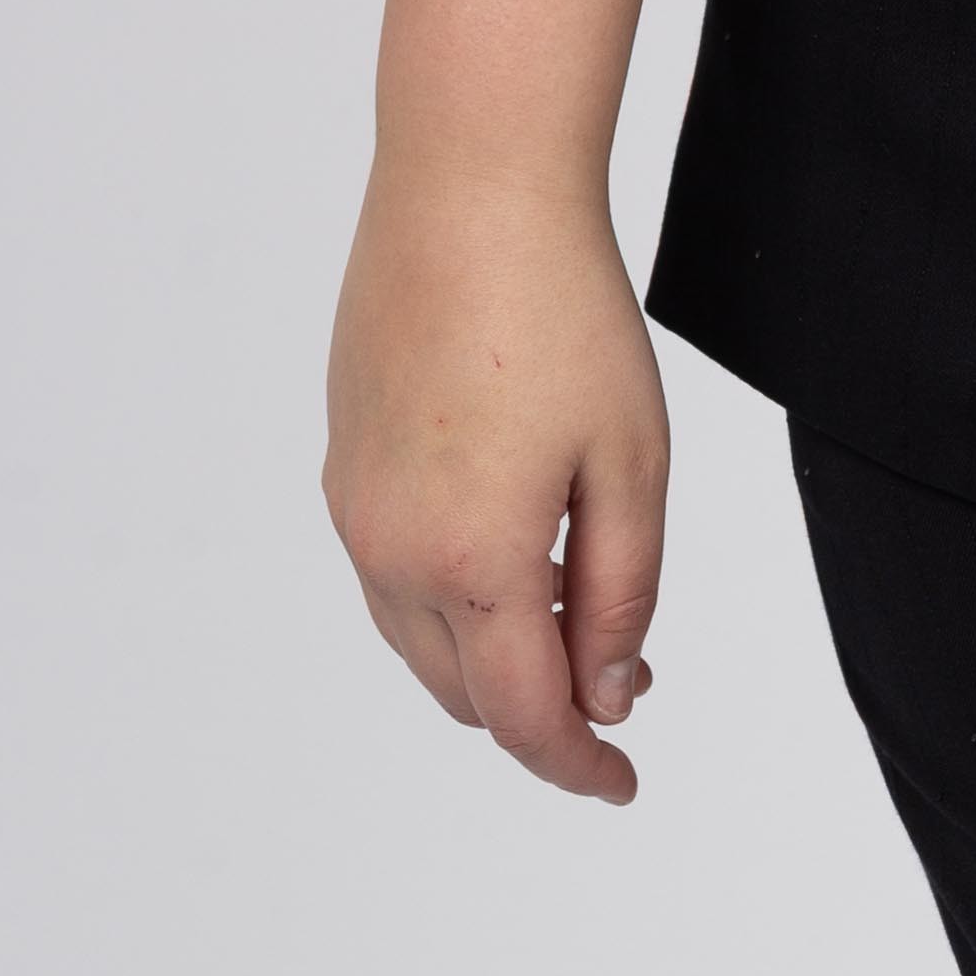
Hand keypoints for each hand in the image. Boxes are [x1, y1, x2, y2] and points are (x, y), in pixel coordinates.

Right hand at [324, 165, 671, 806]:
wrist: (469, 191)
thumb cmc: (564, 310)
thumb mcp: (631, 459)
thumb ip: (621, 592)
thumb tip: (610, 692)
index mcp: (473, 563)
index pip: (527, 716)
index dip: (579, 764)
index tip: (622, 784)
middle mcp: (394, 553)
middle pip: (467, 693)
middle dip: (541, 710)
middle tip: (616, 684)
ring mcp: (356, 509)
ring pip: (420, 641)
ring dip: (491, 656)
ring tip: (573, 616)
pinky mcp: (343, 464)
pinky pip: (392, 574)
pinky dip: (450, 598)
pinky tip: (511, 549)